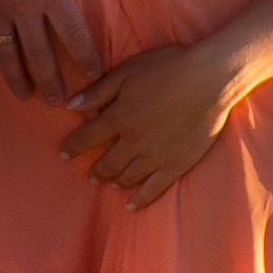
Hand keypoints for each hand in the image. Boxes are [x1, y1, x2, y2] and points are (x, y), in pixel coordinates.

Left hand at [58, 43, 243, 209]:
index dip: (72, 146)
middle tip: (89, 175)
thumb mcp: (127, 72)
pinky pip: (153, 188)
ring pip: (127, 176)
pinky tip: (130, 204)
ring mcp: (155, 156)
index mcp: (119, 117)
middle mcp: (133, 142)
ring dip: (114, 180)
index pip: (86, 138)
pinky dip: (139, 199)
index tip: (63, 153)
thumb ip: (98, 91)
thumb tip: (71, 105)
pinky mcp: (175, 165)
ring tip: (109, 183)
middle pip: (107, 162)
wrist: (209, 80)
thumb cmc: (167, 68)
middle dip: (95, 169)